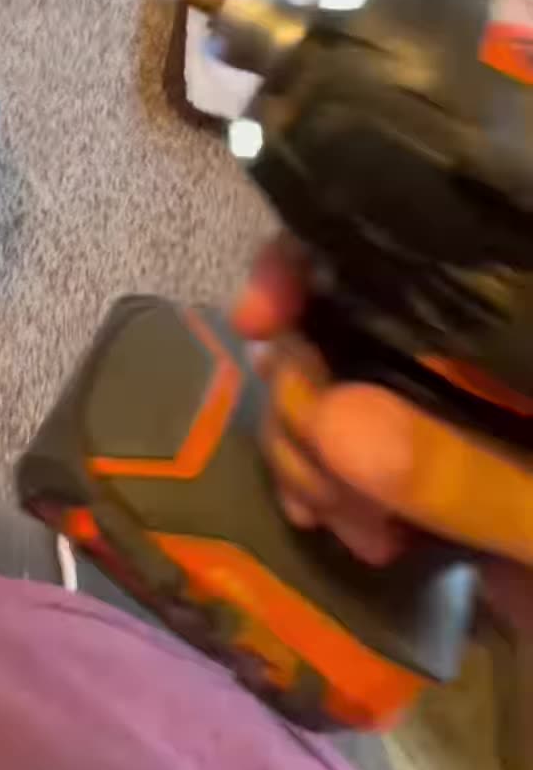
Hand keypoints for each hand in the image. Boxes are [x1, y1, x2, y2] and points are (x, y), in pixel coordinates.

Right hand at [233, 240, 532, 630]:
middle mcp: (475, 337)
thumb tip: (325, 417)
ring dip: (309, 451)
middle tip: (318, 486)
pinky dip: (326, 480)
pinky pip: (346, 441)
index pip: (405, 239)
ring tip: (343, 525)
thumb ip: (465, 476)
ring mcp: (455, 392)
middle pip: (345, 306)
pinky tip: (346, 531)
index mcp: (506, 321)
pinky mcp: (440, 451)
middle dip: (305, 390)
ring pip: (331, 375)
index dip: (318, 258)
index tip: (263, 321)